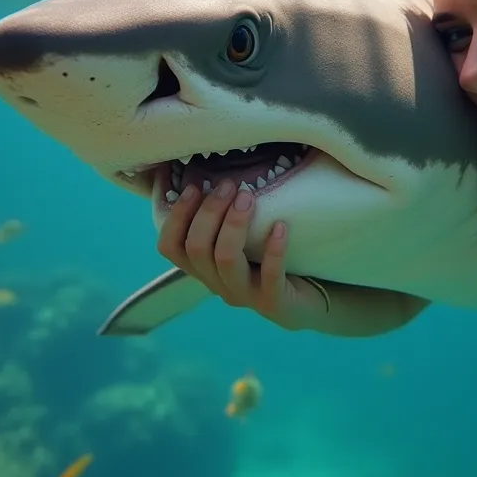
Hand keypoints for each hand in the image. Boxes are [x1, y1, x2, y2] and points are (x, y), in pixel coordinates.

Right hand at [156, 181, 328, 330]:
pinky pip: (270, 276)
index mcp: (203, 269)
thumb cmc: (268, 263)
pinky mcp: (273, 302)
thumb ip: (222, 220)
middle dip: (210, 211)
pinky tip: (280, 226)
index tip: (193, 186)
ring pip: (226, 259)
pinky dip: (274, 249)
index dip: (176, 216)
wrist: (306, 303)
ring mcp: (244, 295)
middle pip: (197, 248)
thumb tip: (210, 173)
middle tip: (229, 185)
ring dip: (234, 224)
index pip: (170, 247)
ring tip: (247, 197)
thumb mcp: (241, 242)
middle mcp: (217, 284)